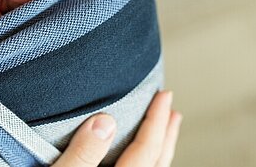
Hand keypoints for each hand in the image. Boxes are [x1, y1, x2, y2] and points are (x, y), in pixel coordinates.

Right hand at [52, 91, 181, 166]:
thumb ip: (83, 152)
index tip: (164, 95)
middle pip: (156, 160)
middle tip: (172, 110)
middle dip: (165, 133)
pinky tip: (141, 156)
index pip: (145, 149)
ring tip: (166, 130)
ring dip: (161, 148)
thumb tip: (105, 121)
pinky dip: (148, 160)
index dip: (156, 120)